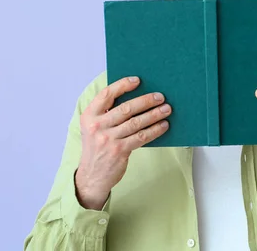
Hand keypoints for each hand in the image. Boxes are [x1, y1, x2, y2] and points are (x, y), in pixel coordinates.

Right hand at [75, 77, 170, 209]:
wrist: (92, 175)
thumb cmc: (97, 146)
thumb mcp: (93, 127)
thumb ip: (107, 113)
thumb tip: (136, 96)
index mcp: (89, 116)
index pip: (106, 94)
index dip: (122, 85)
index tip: (138, 80)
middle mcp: (97, 126)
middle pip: (126, 108)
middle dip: (146, 101)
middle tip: (160, 96)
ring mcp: (108, 139)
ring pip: (136, 122)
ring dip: (154, 114)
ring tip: (167, 109)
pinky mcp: (119, 151)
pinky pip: (141, 137)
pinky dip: (154, 130)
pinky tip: (163, 125)